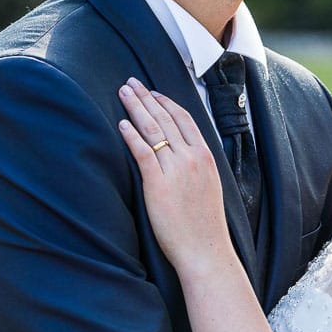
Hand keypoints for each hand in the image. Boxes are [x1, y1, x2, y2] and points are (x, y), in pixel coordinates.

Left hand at [118, 78, 235, 275]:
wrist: (205, 249)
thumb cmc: (205, 225)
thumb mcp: (209, 186)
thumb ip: (196, 166)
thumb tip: (182, 155)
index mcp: (205, 156)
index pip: (184, 119)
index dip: (167, 102)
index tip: (153, 92)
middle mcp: (192, 157)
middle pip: (166, 118)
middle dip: (147, 97)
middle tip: (131, 82)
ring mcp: (176, 169)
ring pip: (154, 130)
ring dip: (137, 108)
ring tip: (124, 93)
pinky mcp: (158, 184)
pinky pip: (143, 152)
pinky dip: (132, 135)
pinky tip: (122, 123)